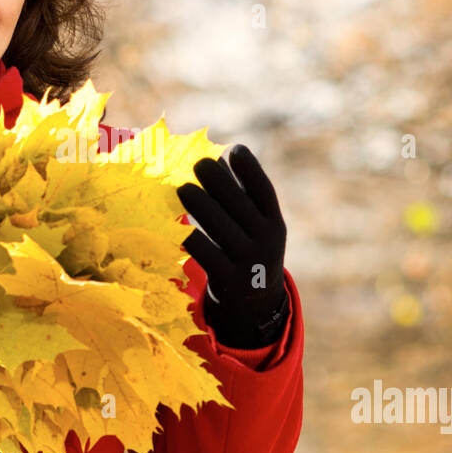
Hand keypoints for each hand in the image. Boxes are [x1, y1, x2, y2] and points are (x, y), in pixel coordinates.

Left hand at [178, 144, 287, 347]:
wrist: (256, 302)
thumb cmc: (248, 246)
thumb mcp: (254, 223)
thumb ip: (238, 194)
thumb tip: (214, 156)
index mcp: (274, 222)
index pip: (264, 192)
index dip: (251, 170)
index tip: (234, 150)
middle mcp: (266, 241)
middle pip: (241, 207)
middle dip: (220, 183)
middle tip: (199, 163)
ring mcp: (248, 262)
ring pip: (222, 229)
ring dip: (201, 207)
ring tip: (183, 188)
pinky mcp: (228, 280)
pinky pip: (207, 255)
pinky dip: (192, 240)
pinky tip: (177, 226)